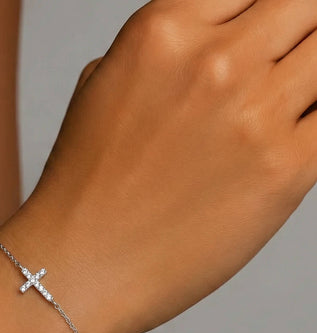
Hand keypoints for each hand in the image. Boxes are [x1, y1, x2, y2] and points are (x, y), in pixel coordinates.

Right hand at [0, 0, 316, 332]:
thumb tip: (209, 44)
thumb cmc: (84, 191)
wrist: (82, 264)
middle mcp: (213, 60)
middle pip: (304, 5)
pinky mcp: (287, 168)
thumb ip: (159, 54)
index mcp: (162, 32)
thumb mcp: (101, 91)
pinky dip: (315, 122)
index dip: (259, 15)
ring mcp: (253, 112)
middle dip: (297, 33)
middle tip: (280, 70)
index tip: (265, 38)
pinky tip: (289, 140)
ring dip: (308, 79)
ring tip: (275, 112)